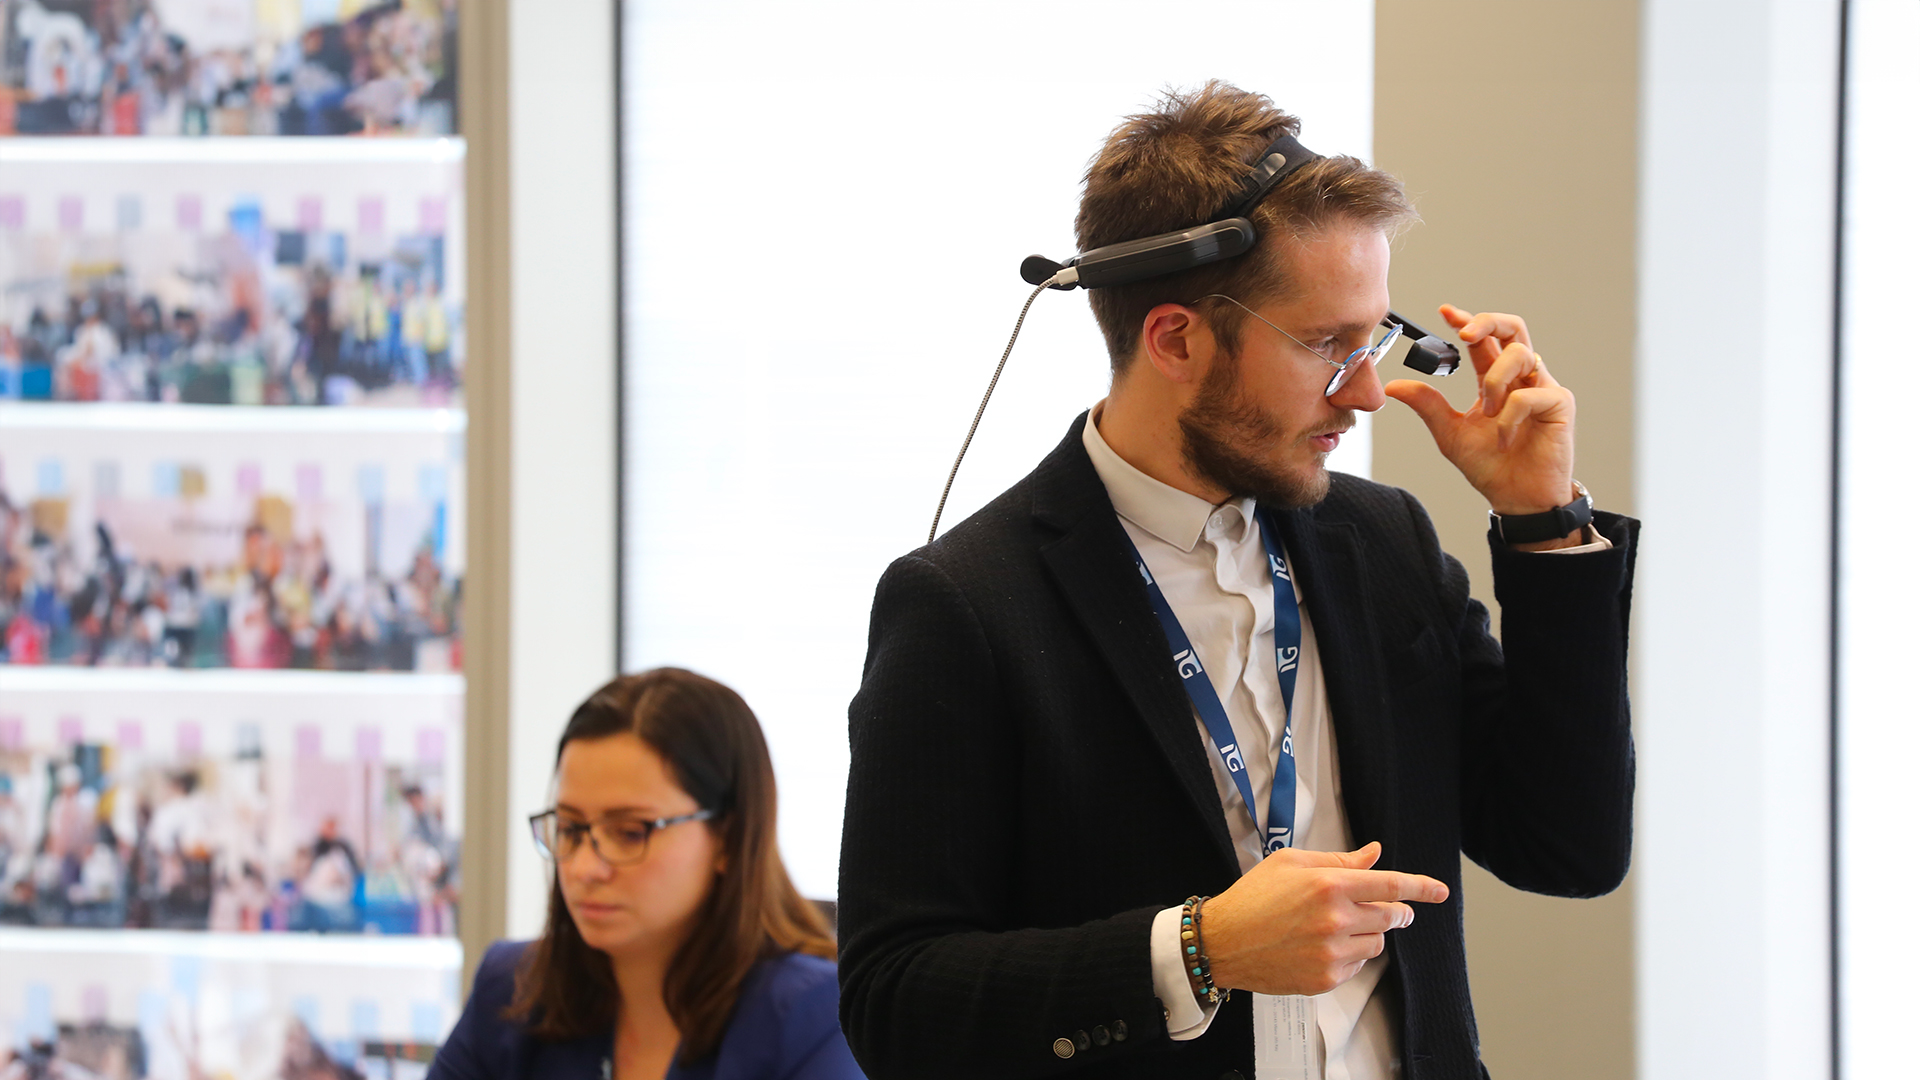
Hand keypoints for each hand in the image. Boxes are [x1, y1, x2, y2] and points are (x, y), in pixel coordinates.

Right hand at [1202, 841, 1448, 996]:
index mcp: (1329, 885)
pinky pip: (1357, 966)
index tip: (1439, 891)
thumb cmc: (1252, 898)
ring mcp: (1331, 952)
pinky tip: (1321, 946)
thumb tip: (1373, 853)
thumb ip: (1338, 860)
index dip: (1421, 887)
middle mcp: (1335, 919)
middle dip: (1392, 911)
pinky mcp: (1325, 978)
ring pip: (1377, 943)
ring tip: (1336, 926)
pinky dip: (1349, 955)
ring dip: (1368, 933)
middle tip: (1382, 909)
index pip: (1391, 885)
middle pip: (1389, 916)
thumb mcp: (1291, 863)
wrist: (1222, 942)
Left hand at [1382, 305, 1577, 527]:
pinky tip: (1505, 436)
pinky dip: (1510, 414)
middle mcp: (1521, 377)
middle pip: (1513, 327)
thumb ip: (1427, 405)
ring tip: (1488, 412)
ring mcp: (1542, 387)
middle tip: (1464, 333)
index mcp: (1495, 379)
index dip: (1467, 320)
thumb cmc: (1490, 465)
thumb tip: (1394, 386)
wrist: (1516, 498)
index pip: (1484, 339)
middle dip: (1488, 321)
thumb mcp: (1449, 432)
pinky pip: (1530, 393)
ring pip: (1519, 354)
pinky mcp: (1560, 404)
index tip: (1444, 312)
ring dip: (1495, 381)